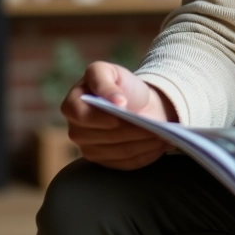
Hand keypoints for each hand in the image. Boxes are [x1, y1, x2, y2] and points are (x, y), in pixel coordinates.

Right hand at [60, 61, 178, 169]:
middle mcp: (77, 131)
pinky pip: (127, 163)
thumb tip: (116, 102)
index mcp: (72, 104)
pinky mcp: (107, 163)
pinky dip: (146, 153)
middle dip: (131, 129)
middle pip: (104, 136)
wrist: (139, 104)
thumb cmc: (123, 86)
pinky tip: (158, 143)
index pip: (82, 115)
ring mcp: (90, 150)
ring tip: (162, 133)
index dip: (103, 115)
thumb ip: (104, 81)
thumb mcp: (111, 72)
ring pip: (120, 151)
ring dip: (143, 142)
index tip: (124, 109)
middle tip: (154, 124)